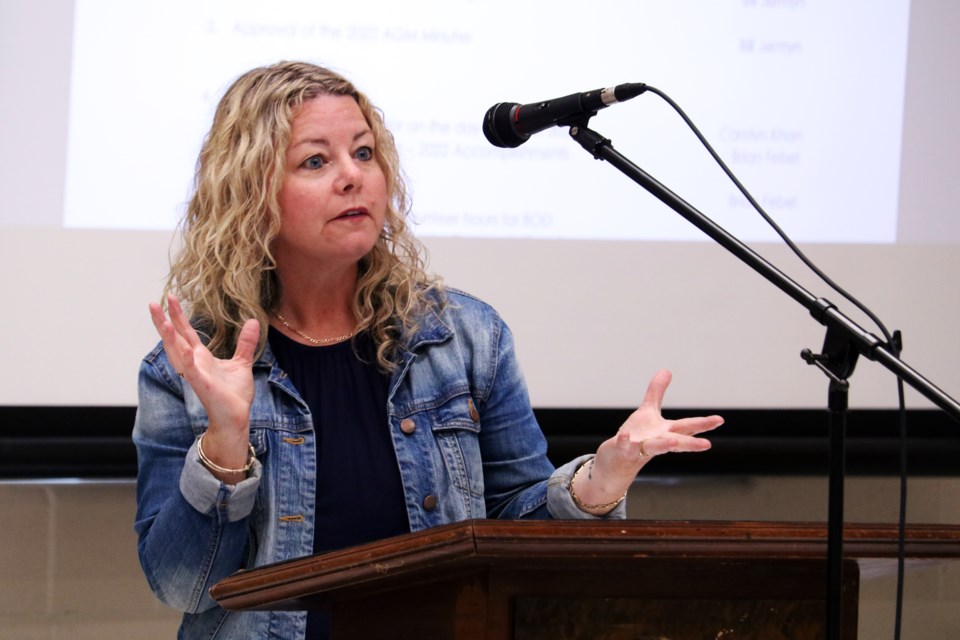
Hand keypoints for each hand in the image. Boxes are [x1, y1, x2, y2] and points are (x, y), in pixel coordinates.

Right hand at [149, 294, 260, 474]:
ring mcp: (196, 375)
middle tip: (153, 303)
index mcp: (202, 357)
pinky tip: (185, 349)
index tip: (170, 298)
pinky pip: (193, 372)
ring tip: (162, 321)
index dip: (178, 316)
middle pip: (175, 339)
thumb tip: (254, 321)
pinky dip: (188, 361)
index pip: (186, 333)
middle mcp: (194, 364)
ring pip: (178, 353)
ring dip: (170, 338)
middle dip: (164, 322)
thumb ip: (246, 343)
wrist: (236, 417)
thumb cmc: (235, 394)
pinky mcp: (203, 386)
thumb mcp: (242, 362)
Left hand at [571, 369, 722, 512]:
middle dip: (691, 443)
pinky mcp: (623, 450)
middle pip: (676, 441)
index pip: (687, 427)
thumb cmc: (638, 436)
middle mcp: (657, 441)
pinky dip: (625, 442)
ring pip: (655, 447)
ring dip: (664, 445)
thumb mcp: (648, 411)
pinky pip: (624, 446)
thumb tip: (667, 370)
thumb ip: (656, 392)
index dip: (703, 424)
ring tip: (674, 443)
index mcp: (665, 431)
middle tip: (707, 445)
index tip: (719, 420)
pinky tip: (625, 436)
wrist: (618, 460)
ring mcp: (641, 447)